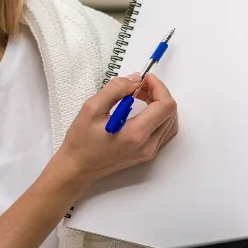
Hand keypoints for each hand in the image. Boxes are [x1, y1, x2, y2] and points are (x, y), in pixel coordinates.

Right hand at [55, 73, 177, 184]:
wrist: (77, 168)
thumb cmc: (81, 141)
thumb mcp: (92, 108)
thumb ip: (115, 89)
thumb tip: (136, 79)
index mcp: (135, 134)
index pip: (165, 105)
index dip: (158, 87)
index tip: (145, 79)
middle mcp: (147, 145)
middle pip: (170, 112)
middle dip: (158, 93)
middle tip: (138, 86)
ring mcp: (149, 152)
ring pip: (170, 121)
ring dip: (159, 104)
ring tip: (140, 96)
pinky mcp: (147, 154)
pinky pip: (163, 131)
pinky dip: (158, 116)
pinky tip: (143, 110)